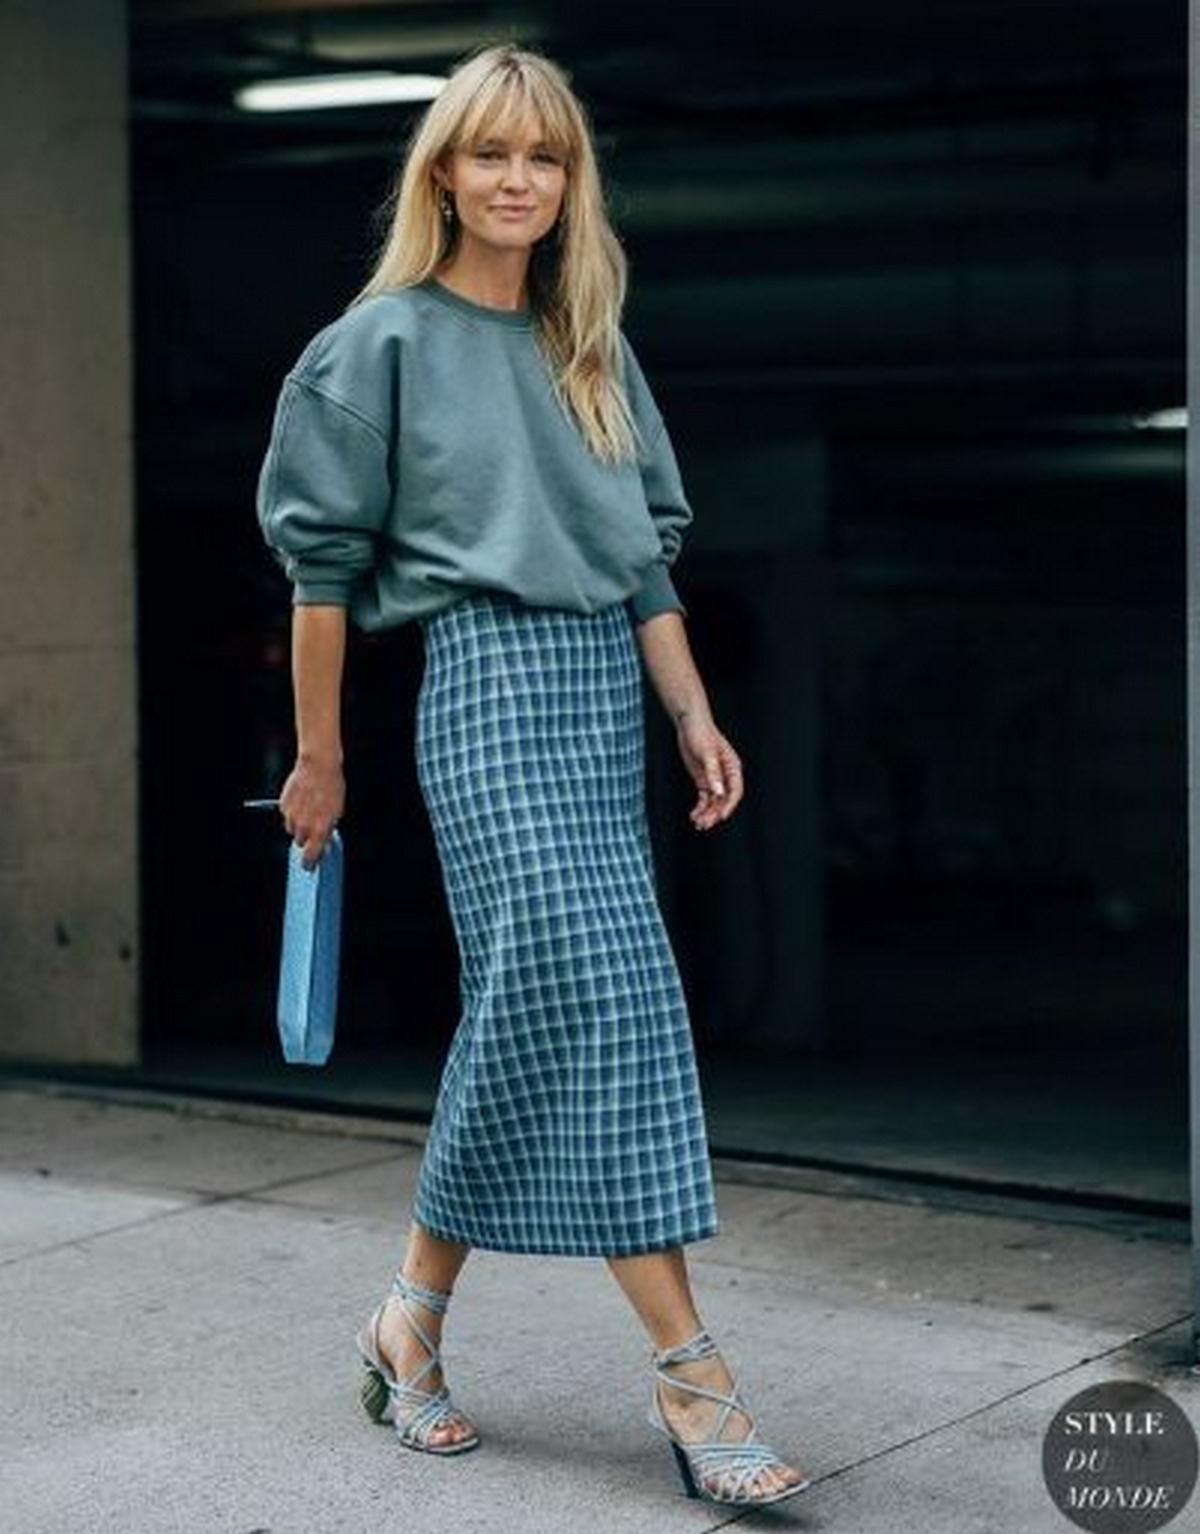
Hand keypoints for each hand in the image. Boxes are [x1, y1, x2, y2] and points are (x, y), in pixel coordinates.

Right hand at [280, 753, 344, 867]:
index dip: (309, 863)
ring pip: (292, 828)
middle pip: (300, 841)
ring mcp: (291, 816)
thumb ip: (328, 829)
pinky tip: (302, 798)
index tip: (309, 866)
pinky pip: (287, 814)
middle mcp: (303, 827)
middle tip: (313, 824)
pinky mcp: (283, 805)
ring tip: (309, 807)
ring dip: (298, 822)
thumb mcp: (337, 811)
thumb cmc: (332, 788)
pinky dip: (293, 810)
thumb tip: (322, 841)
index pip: (310, 857)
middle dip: (306, 836)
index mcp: (320, 830)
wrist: (318, 767)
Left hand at [675, 712, 743, 829]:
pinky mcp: (703, 780)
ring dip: (707, 813)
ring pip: (714, 801)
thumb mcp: (707, 753)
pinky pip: (704, 798)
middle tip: (705, 824)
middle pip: (723, 799)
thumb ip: (713, 773)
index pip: (735, 791)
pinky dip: (700, 808)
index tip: (721, 817)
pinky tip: (694, 815)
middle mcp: (725, 775)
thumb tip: (718, 792)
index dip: (729, 805)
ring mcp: (714, 779)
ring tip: (698, 824)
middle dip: (715, 813)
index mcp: (732, 767)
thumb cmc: (701, 733)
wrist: (689, 723)